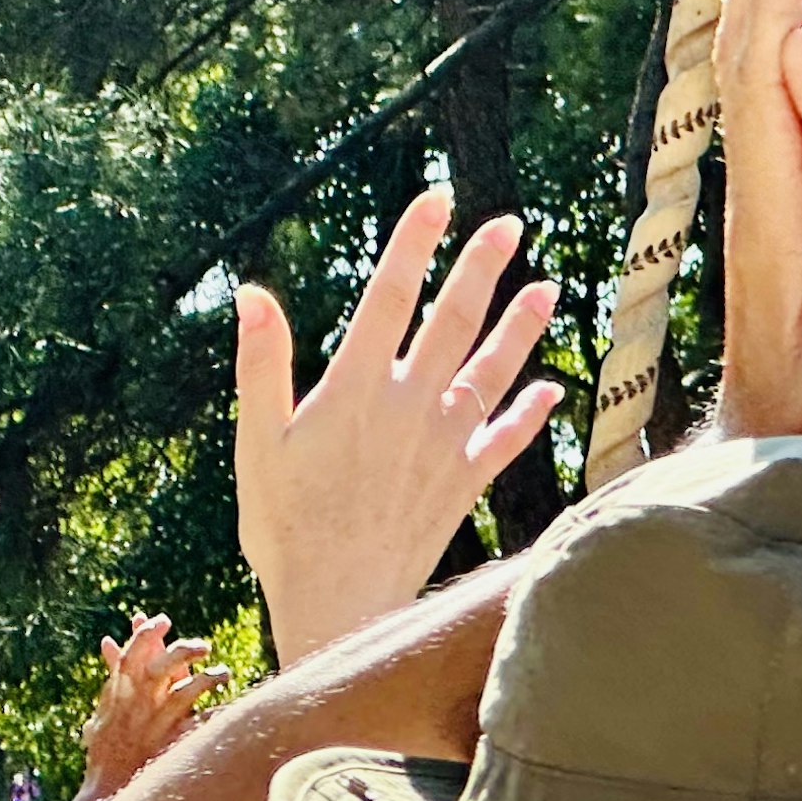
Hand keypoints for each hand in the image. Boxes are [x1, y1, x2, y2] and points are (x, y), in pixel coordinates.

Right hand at [82, 612, 213, 793]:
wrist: (106, 792)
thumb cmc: (104, 748)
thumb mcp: (104, 707)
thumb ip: (112, 673)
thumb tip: (108, 641)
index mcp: (118, 692)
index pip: (132, 653)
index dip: (147, 633)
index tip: (163, 620)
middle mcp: (137, 704)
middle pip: (162, 666)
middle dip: (183, 651)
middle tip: (204, 645)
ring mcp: (154, 724)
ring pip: (186, 692)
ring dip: (208, 679)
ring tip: (223, 674)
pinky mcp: (169, 745)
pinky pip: (199, 726)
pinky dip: (216, 716)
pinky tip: (230, 711)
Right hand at [235, 191, 558, 660]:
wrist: (334, 602)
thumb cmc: (283, 524)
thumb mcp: (258, 439)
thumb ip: (262, 362)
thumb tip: (251, 292)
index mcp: (356, 388)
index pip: (390, 297)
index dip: (414, 244)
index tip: (438, 198)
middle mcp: (409, 406)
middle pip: (453, 322)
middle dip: (482, 268)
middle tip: (510, 224)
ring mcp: (443, 445)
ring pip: (491, 372)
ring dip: (520, 329)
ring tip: (547, 289)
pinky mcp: (462, 484)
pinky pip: (505, 442)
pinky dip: (529, 414)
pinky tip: (550, 388)